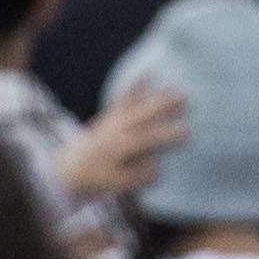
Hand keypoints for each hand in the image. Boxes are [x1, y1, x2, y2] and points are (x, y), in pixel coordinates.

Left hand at [55, 77, 189, 202]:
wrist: (69, 168)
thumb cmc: (96, 179)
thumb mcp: (117, 184)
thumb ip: (138, 176)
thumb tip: (159, 167)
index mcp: (120, 146)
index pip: (148, 138)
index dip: (167, 134)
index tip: (189, 130)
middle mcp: (116, 129)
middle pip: (143, 114)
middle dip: (164, 105)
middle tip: (185, 97)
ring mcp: (112, 120)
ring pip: (136, 103)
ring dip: (154, 94)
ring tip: (173, 86)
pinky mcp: (110, 115)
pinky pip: (123, 97)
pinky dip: (135, 86)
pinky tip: (148, 74)